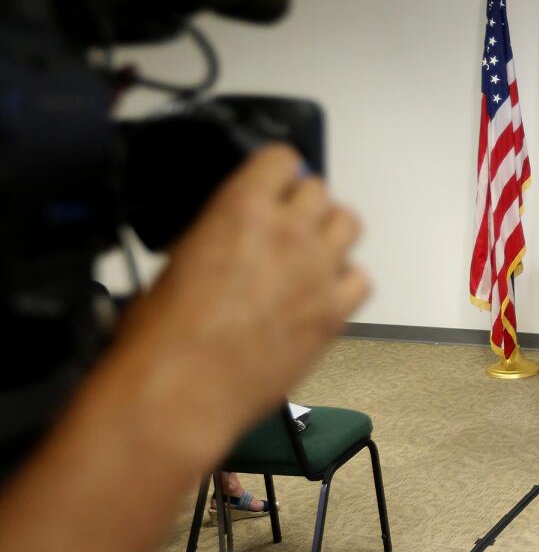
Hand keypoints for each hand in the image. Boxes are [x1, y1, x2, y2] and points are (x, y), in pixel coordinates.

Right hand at [118, 144, 369, 439]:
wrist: (181, 392)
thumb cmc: (164, 337)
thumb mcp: (178, 258)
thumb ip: (220, 232)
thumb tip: (233, 231)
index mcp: (241, 208)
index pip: (283, 159)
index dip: (277, 173)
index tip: (274, 186)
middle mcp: (288, 231)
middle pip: (320, 190)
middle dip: (303, 205)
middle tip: (288, 227)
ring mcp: (317, 270)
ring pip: (349, 223)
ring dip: (330, 233)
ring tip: (310, 255)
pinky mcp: (334, 311)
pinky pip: (362, 279)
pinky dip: (347, 282)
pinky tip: (323, 294)